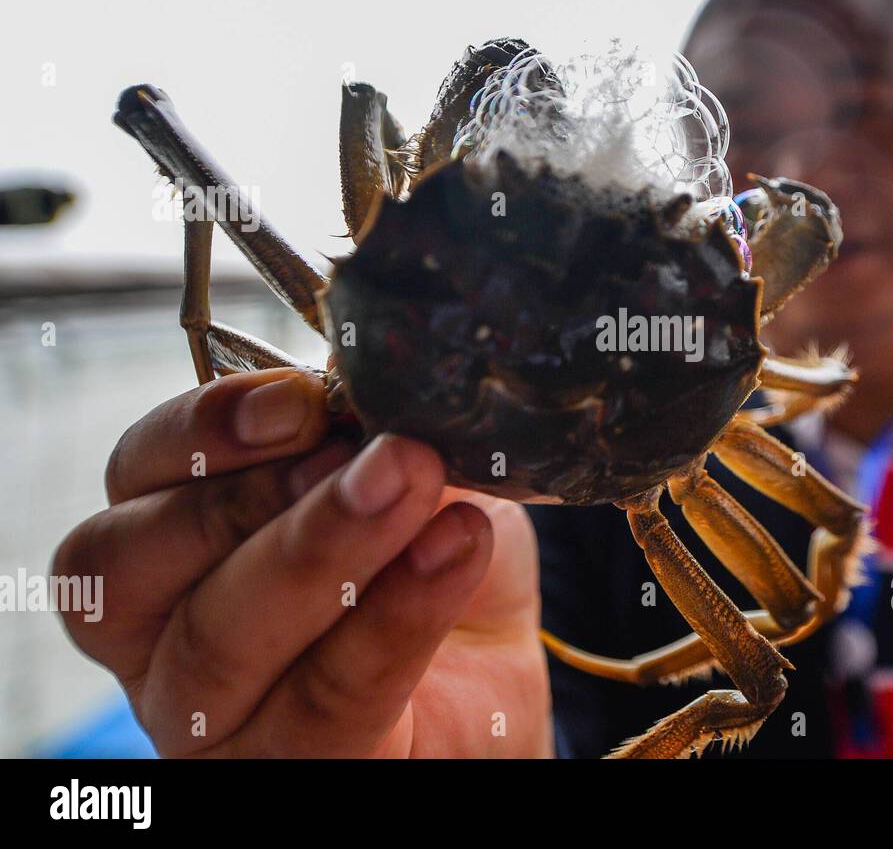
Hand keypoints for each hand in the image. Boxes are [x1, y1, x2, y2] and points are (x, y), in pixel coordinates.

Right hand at [53, 368, 551, 756]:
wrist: (494, 682)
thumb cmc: (427, 567)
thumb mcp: (414, 477)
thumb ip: (379, 434)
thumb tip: (374, 383)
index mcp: (174, 540)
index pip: (133, 476)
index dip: (201, 431)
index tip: (302, 399)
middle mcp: (163, 634)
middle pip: (135, 565)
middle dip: (253, 494)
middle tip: (373, 453)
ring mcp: (215, 719)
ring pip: (220, 641)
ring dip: (325, 550)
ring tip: (419, 487)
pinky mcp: (291, 774)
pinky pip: (323, 703)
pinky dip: (394, 616)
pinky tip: (455, 549)